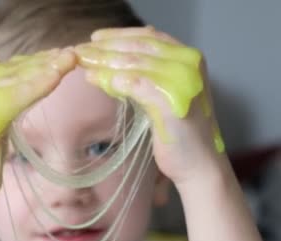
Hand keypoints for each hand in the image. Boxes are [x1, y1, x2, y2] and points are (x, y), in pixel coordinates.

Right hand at [0, 49, 76, 207]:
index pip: (5, 68)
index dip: (33, 61)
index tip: (57, 57)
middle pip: (13, 69)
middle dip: (44, 61)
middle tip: (71, 54)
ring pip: (18, 78)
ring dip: (47, 67)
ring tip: (70, 59)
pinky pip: (18, 95)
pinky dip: (39, 85)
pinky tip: (57, 77)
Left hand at [75, 26, 226, 187]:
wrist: (199, 164)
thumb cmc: (179, 132)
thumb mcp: (163, 95)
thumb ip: (145, 77)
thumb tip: (110, 64)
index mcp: (189, 58)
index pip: (149, 37)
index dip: (119, 35)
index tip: (95, 39)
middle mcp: (189, 64)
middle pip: (139, 47)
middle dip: (106, 48)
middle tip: (81, 51)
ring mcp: (183, 82)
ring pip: (135, 63)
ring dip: (105, 62)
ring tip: (84, 64)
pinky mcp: (172, 102)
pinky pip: (137, 84)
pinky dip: (114, 81)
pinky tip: (97, 81)